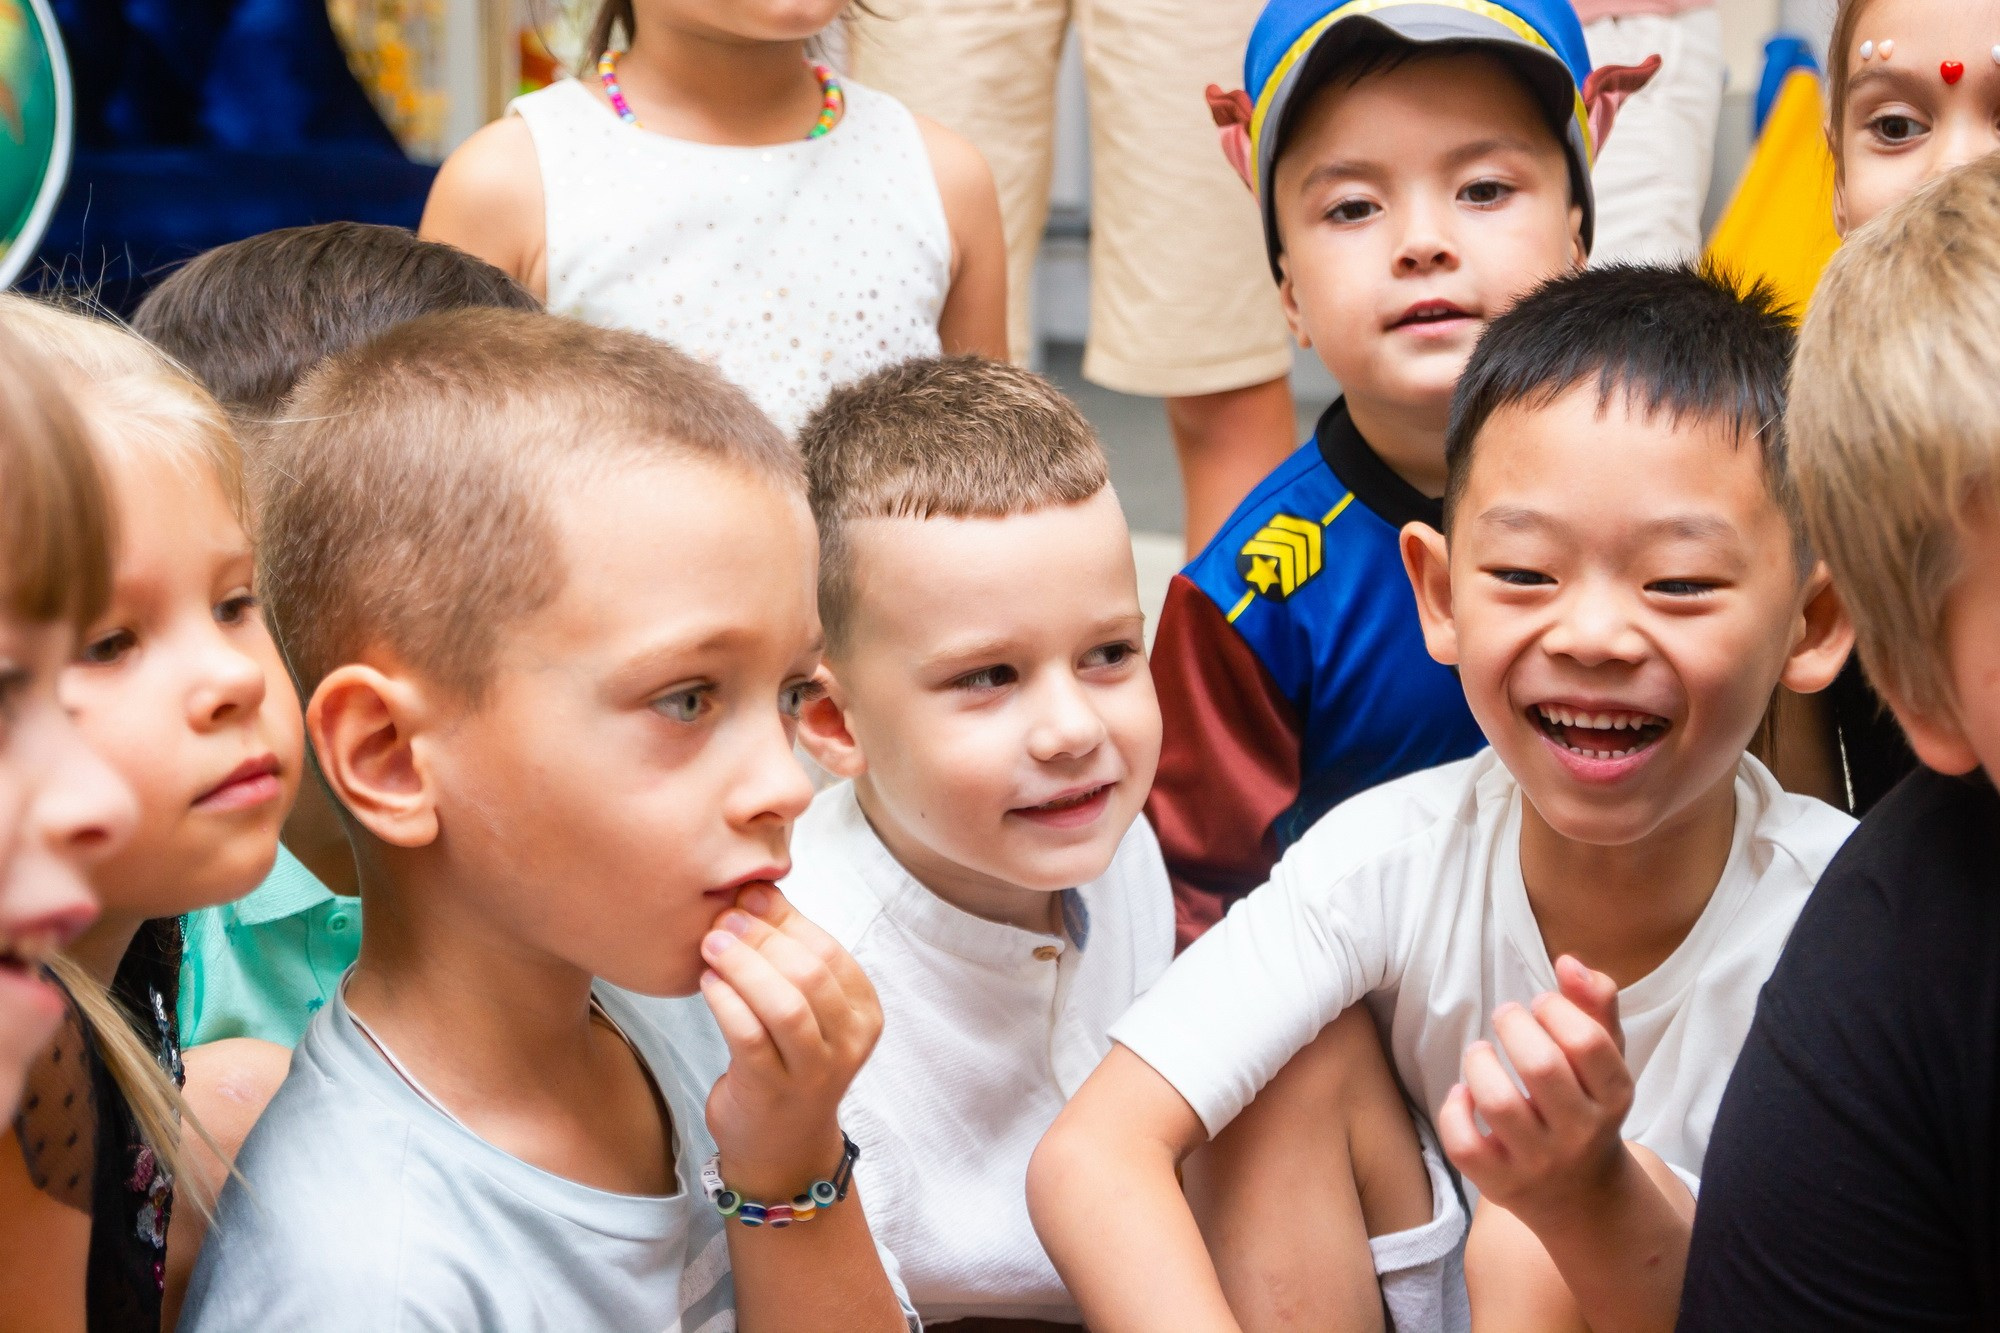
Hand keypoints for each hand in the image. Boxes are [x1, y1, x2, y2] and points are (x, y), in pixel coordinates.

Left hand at [698, 883, 882, 1200]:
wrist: (781, 1146)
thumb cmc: (788, 1061)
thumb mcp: (803, 1006)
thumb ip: (787, 951)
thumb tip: (755, 889)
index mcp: (864, 1013)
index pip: (829, 951)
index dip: (787, 918)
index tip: (747, 895)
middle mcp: (849, 1043)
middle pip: (809, 973)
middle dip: (762, 938)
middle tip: (723, 918)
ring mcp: (814, 1072)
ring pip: (784, 1005)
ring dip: (744, 966)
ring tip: (710, 944)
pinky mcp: (773, 1091)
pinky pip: (749, 1037)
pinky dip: (726, 1002)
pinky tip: (706, 983)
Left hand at [1437, 956, 1632, 1222]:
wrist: (1583, 1197)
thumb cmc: (1587, 1106)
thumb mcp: (1606, 1060)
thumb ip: (1596, 1004)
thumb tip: (1569, 962)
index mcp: (1613, 1097)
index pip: (1588, 1043)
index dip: (1556, 1009)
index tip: (1541, 1004)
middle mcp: (1580, 1132)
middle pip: (1541, 1067)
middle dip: (1513, 1024)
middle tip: (1506, 1016)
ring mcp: (1538, 1162)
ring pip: (1498, 1103)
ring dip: (1479, 1061)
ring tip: (1481, 1051)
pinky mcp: (1500, 1183)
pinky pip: (1464, 1145)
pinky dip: (1454, 1110)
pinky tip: (1463, 1095)